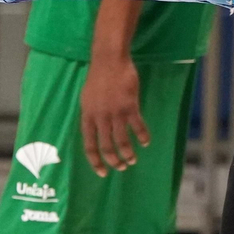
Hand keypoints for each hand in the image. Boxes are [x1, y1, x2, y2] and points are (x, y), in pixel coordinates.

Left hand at [80, 53, 148, 176]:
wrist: (109, 60)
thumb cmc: (98, 78)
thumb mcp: (87, 98)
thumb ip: (91, 116)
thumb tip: (94, 132)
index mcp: (87, 116)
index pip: (89, 146)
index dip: (96, 161)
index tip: (102, 172)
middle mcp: (100, 118)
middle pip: (107, 147)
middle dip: (114, 161)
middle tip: (121, 167)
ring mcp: (115, 112)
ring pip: (122, 141)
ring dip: (128, 153)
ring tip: (132, 159)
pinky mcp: (130, 106)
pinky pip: (138, 127)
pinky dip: (142, 137)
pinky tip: (145, 142)